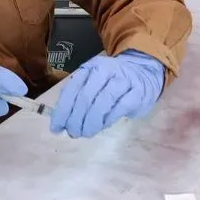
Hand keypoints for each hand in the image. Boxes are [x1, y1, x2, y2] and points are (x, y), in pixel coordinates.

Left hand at [50, 50, 164, 138]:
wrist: (143, 72)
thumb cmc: (111, 82)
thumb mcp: (92, 83)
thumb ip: (77, 99)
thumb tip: (60, 124)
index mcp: (90, 67)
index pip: (72, 89)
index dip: (62, 110)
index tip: (56, 128)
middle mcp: (106, 70)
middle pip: (86, 96)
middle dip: (76, 119)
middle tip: (73, 133)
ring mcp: (123, 79)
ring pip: (103, 101)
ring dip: (91, 121)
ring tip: (86, 132)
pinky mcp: (138, 91)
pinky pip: (120, 107)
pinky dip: (109, 119)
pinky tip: (103, 126)